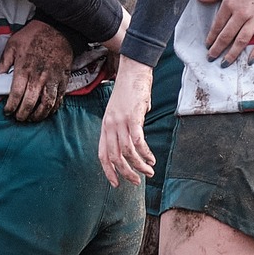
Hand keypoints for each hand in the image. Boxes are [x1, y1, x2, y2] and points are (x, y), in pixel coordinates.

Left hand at [0, 21, 73, 122]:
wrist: (57, 28)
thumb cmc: (32, 36)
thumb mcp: (12, 45)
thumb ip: (4, 62)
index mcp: (24, 69)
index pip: (16, 94)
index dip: (11, 106)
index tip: (7, 111)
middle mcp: (39, 77)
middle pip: (30, 102)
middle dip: (23, 114)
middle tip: (18, 118)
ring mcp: (52, 79)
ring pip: (46, 104)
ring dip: (39, 115)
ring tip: (32, 118)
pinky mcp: (63, 79)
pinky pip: (59, 98)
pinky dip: (53, 108)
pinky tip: (47, 111)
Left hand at [98, 57, 157, 187]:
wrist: (133, 71)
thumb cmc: (130, 91)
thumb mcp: (122, 112)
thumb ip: (126, 127)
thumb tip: (137, 139)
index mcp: (105, 127)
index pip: (102, 154)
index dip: (108, 171)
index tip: (116, 183)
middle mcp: (110, 126)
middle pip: (114, 157)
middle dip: (126, 173)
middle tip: (137, 181)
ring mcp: (120, 122)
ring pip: (126, 152)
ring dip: (139, 165)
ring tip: (149, 172)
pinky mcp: (133, 117)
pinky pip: (138, 141)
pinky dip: (145, 153)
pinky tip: (151, 159)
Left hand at [201, 0, 253, 65]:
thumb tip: (201, 0)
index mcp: (229, 3)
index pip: (217, 25)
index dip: (211, 37)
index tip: (207, 45)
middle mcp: (241, 14)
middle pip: (227, 36)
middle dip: (217, 49)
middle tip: (211, 58)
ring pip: (242, 40)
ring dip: (232, 54)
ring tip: (225, 63)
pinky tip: (250, 60)